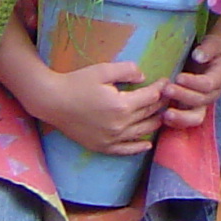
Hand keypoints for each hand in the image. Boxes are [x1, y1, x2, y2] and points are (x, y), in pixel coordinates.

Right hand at [33, 61, 167, 156]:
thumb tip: (144, 77)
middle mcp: (120, 125)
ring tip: (163, 115)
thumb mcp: (103, 70)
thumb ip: (127, 70)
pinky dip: (138, 147)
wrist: (52, 101)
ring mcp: (111, 138)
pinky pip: (125, 150)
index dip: (161, 88)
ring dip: (155, 123)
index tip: (166, 81)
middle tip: (168, 96)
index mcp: (122, 105)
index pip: (150, 97)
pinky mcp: (102, 146)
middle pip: (148, 114)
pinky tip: (147, 144)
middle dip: (160, 103)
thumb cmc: (77, 82)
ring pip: (141, 132)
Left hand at [163, 27, 220, 128]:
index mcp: (218, 77)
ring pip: (195, 117)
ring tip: (165, 113)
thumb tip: (198, 56)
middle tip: (167, 89)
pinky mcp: (191, 109)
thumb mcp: (213, 43)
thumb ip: (208, 49)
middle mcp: (211, 94)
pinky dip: (175, 122)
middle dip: (183, 97)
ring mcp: (201, 104)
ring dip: (180, 116)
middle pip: (200, 101)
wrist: (208, 55)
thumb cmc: (210, 48)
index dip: (194, 83)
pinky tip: (162, 118)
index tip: (178, 77)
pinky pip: (185, 121)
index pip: (208, 84)